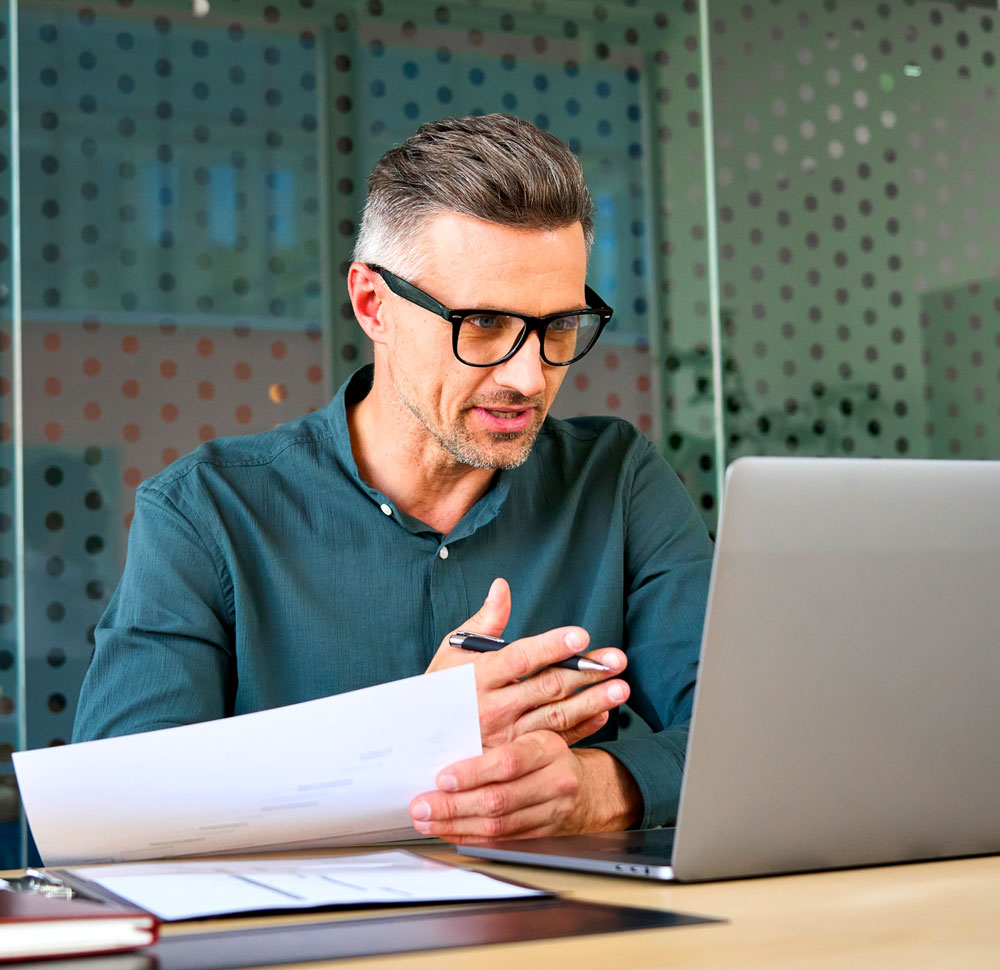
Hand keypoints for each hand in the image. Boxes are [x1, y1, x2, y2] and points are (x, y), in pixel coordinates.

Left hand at [409, 731, 641, 842]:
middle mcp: (555, 780)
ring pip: (497, 826)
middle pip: (499, 799)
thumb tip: (449, 704)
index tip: (442, 777)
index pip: (508, 761)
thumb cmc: (541, 746)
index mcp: (547, 746)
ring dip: (455, 825)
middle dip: (453, 805)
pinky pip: (501, 841)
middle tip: (421, 805)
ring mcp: (552, 811)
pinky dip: (470, 838)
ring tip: (426, 820)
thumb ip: (500, 713)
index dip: (473, 772)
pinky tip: (449, 831)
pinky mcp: (544, 835)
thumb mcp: (531, 720)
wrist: (580, 782)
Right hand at [425, 578, 628, 747]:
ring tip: (621, 688)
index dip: (551, 646)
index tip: (581, 636)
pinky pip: (553, 742)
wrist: (420, 743)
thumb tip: (502, 586)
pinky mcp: (516, 755)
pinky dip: (581, 729)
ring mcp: (506, 735)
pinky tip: (603, 715)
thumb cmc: (440, 688)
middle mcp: (493, 706)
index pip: (520, 658)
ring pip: (556, 717)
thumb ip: (485, 620)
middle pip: (546, 687)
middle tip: (617, 660)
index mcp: (479, 675)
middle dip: (585, 672)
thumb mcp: (453, 651)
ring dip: (592, 702)